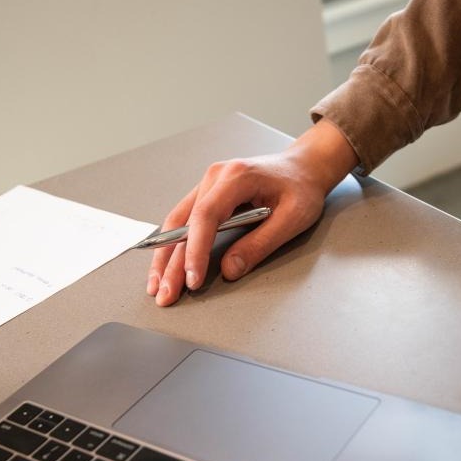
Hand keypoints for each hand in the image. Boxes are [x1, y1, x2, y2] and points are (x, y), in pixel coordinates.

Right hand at [147, 119, 358, 305]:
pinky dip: (173, 245)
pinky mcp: (208, 194)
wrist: (304, 166)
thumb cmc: (301, 187)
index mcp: (236, 177)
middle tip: (165, 293)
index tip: (192, 278)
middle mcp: (215, 177)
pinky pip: (184, 220)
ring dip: (165, 256)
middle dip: (171, 262)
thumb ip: (259, 244)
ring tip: (156, 286)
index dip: (195, 250)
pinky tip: (165, 265)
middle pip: (183, 223)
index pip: (206, 216)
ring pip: (177, 223)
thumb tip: (229, 270)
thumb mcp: (291, 219)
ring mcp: (208, 184)